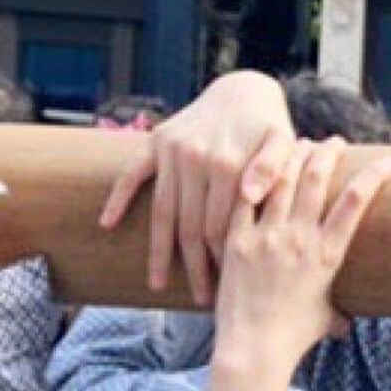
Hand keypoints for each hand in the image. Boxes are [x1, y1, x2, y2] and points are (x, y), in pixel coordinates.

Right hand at [99, 71, 296, 306]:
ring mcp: (172, 151)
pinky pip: (132, 173)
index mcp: (229, 165)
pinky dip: (118, 197)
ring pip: (163, 211)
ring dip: (159, 250)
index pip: (222, 226)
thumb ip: (273, 169)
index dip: (224, 260)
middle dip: (196, 267)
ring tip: (158, 283)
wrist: (244, 90)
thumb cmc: (270, 127)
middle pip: (191, 226)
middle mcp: (197, 159)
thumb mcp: (283, 143)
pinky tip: (107, 224)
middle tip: (204, 300)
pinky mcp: (156, 142)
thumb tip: (250, 198)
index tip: (229, 289)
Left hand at [212, 139, 390, 375]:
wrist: (254, 349)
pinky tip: (261, 164)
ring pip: (282, 178)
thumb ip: (338, 310)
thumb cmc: (294, 338)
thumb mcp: (325, 318)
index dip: (374, 175)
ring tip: (303, 144)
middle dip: (330, 153)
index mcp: (328, 255)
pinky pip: (246, 197)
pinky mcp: (237, 240)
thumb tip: (347, 324)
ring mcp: (267, 237)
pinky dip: (255, 176)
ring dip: (295, 155)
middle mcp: (299, 239)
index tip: (386, 161)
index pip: (356, 202)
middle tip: (336, 144)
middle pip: (317, 178)